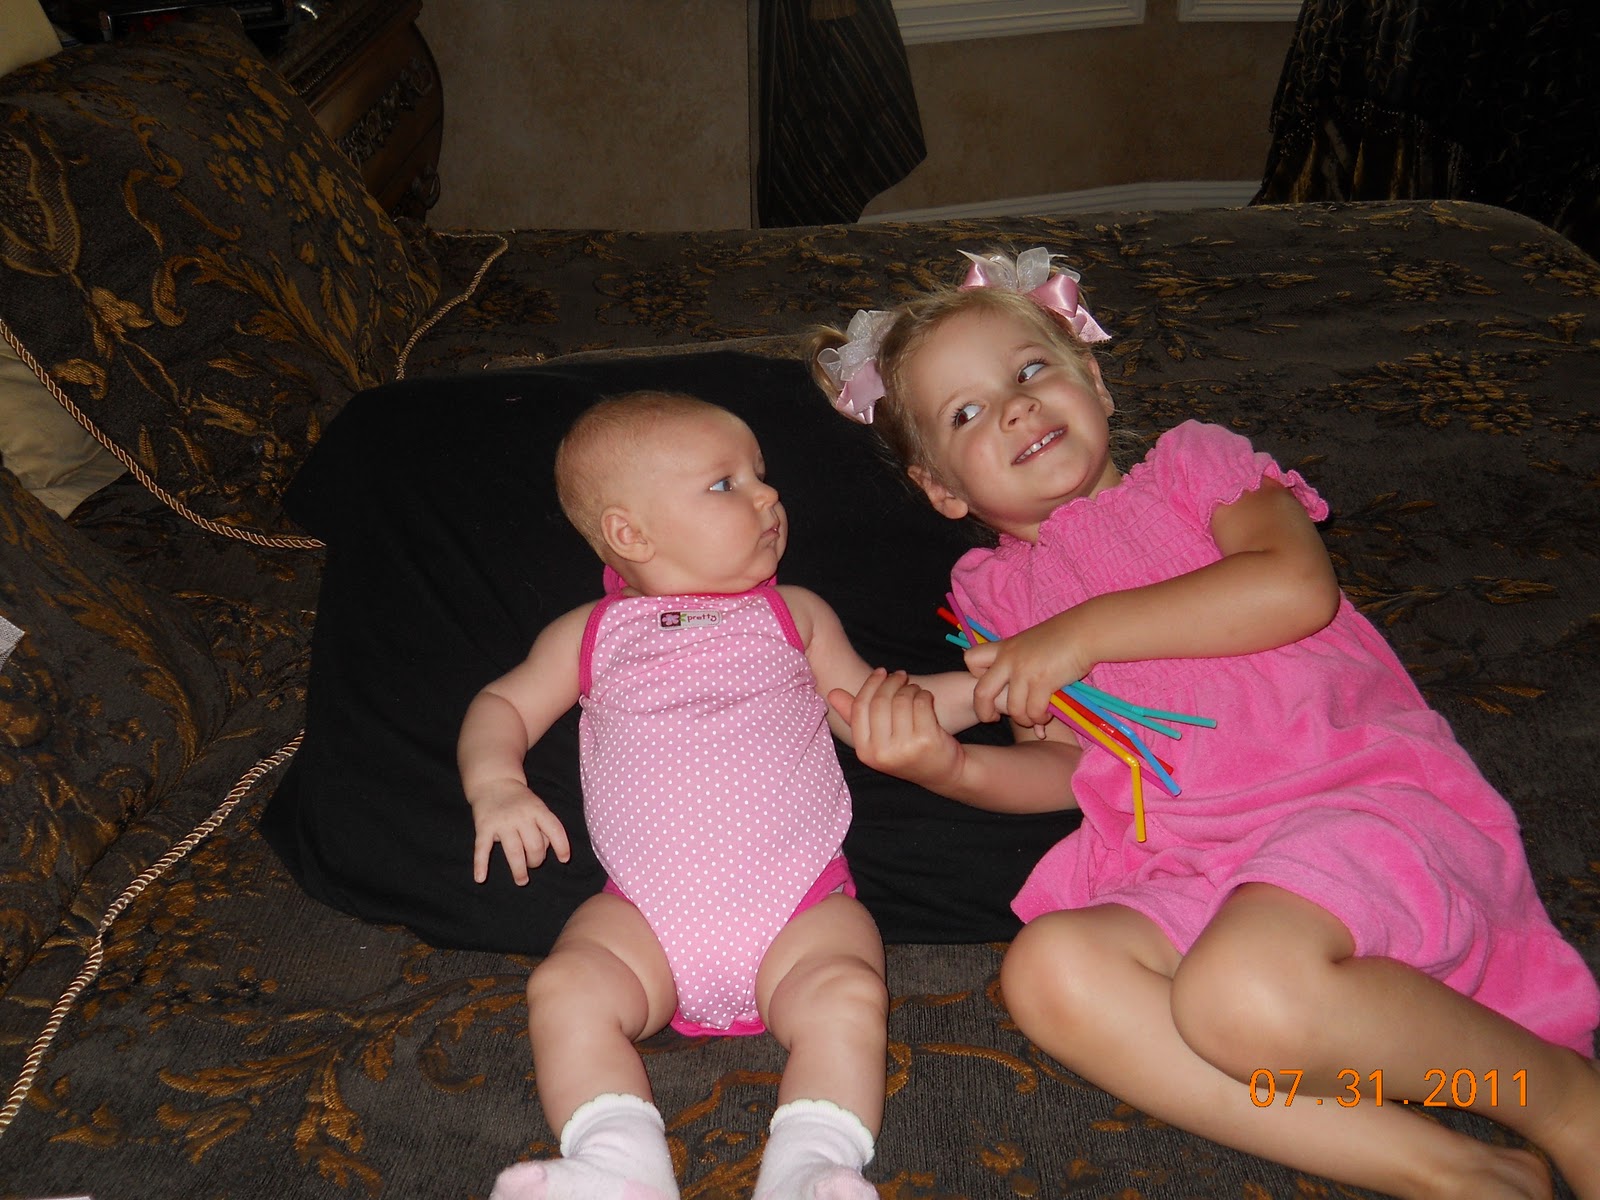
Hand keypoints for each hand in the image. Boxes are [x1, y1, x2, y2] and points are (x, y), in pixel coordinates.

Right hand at [468, 778, 570, 884]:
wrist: (494, 782)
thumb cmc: (520, 800)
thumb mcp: (537, 806)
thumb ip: (544, 826)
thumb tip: (546, 850)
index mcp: (538, 810)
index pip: (554, 829)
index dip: (562, 846)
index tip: (564, 860)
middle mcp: (521, 816)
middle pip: (534, 846)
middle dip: (536, 861)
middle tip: (532, 864)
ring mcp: (502, 822)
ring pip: (514, 852)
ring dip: (519, 870)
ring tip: (522, 880)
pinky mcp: (484, 827)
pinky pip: (482, 848)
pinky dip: (480, 864)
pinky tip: (480, 878)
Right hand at [828, 668, 965, 792]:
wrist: (944, 772)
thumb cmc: (908, 750)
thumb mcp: (878, 739)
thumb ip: (855, 717)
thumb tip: (832, 693)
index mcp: (864, 752)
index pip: (860, 707)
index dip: (870, 685)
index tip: (881, 672)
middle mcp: (881, 753)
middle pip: (881, 701)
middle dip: (891, 682)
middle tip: (900, 675)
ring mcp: (904, 748)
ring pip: (902, 700)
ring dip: (910, 688)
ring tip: (914, 690)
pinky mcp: (926, 740)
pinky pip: (921, 703)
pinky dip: (924, 695)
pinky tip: (926, 698)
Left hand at [964, 611, 1094, 729]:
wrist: (1086, 631)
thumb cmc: (1063, 637)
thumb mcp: (1030, 642)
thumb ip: (1019, 657)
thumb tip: (1015, 681)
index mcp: (1004, 648)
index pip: (971, 660)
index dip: (976, 676)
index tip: (993, 685)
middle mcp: (1009, 659)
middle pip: (981, 691)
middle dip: (983, 711)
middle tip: (993, 718)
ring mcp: (1024, 671)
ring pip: (1012, 708)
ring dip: (1023, 719)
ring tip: (1035, 718)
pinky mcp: (1042, 681)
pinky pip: (1033, 711)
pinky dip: (1040, 719)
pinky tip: (1047, 715)